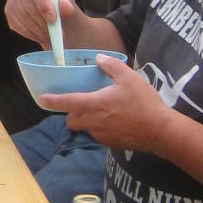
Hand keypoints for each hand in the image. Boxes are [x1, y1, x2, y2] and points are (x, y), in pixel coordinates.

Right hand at [4, 0, 75, 41]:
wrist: (51, 3)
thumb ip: (66, 3)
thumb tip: (65, 8)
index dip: (45, 7)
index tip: (53, 20)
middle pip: (30, 7)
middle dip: (44, 24)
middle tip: (56, 34)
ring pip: (24, 18)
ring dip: (38, 31)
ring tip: (50, 36)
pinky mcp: (9, 10)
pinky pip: (18, 26)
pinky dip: (30, 34)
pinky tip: (40, 35)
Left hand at [33, 56, 169, 154]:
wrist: (160, 131)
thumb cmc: (144, 103)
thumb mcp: (129, 78)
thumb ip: (111, 66)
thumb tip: (99, 59)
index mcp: (94, 105)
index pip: (66, 103)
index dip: (52, 101)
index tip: (41, 99)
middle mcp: (94, 122)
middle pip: (72, 121)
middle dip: (71, 114)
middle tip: (82, 104)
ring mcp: (101, 135)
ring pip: (86, 128)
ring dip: (88, 121)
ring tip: (103, 111)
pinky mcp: (111, 144)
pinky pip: (99, 135)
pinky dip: (101, 128)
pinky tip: (115, 121)